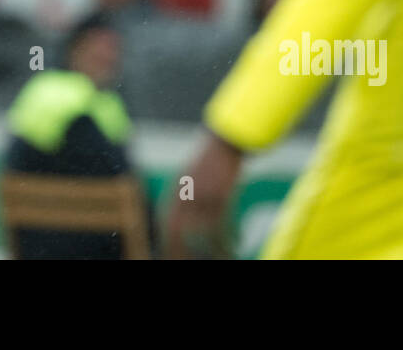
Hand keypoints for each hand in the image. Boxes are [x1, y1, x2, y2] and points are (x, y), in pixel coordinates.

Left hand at [164, 130, 243, 257]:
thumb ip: (182, 195)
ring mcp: (202, 195)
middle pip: (177, 231)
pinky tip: (235, 246)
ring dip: (212, 250)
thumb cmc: (210, 159)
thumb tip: (176, 219)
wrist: (226, 141)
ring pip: (203, 233)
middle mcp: (185, 194)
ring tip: (221, 258)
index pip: (166, 222)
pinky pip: (222, 225)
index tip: (170, 255)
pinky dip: (228, 239)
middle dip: (180, 251)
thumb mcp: (189, 176)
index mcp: (175, 189)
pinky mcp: (220, 196)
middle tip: (186, 261)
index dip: (168, 242)